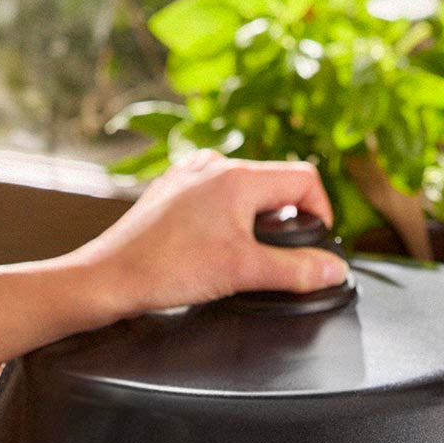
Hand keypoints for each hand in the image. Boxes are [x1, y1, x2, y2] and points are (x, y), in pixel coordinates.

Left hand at [64, 152, 348, 324]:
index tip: (316, 246)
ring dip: (259, 223)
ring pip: (248, 192)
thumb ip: (296, 270)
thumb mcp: (244, 272)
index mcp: (237, 175)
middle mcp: (214, 164)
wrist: (109, 278)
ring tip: (244, 258)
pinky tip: (216, 251)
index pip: (304, 178)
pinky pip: (219, 198)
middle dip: (288, 221)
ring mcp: (191, 175)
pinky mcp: (175, 191)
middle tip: (279, 259)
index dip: (321, 213)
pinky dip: (232, 222)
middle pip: (277, 184)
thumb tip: (334, 270)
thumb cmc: (166, 270)